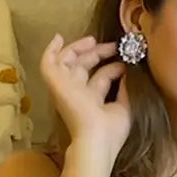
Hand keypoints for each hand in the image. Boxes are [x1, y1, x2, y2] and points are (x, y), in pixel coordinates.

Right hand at [40, 34, 130, 163]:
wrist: (96, 138)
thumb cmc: (112, 130)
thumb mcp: (124, 107)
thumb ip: (125, 90)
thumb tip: (128, 71)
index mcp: (94, 101)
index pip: (101, 79)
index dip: (112, 67)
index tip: (124, 59)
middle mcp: (78, 93)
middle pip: (84, 67)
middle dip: (97, 54)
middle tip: (112, 45)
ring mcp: (67, 87)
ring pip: (67, 62)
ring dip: (78, 48)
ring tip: (92, 39)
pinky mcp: (56, 82)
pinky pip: (48, 63)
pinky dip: (50, 50)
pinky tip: (57, 37)